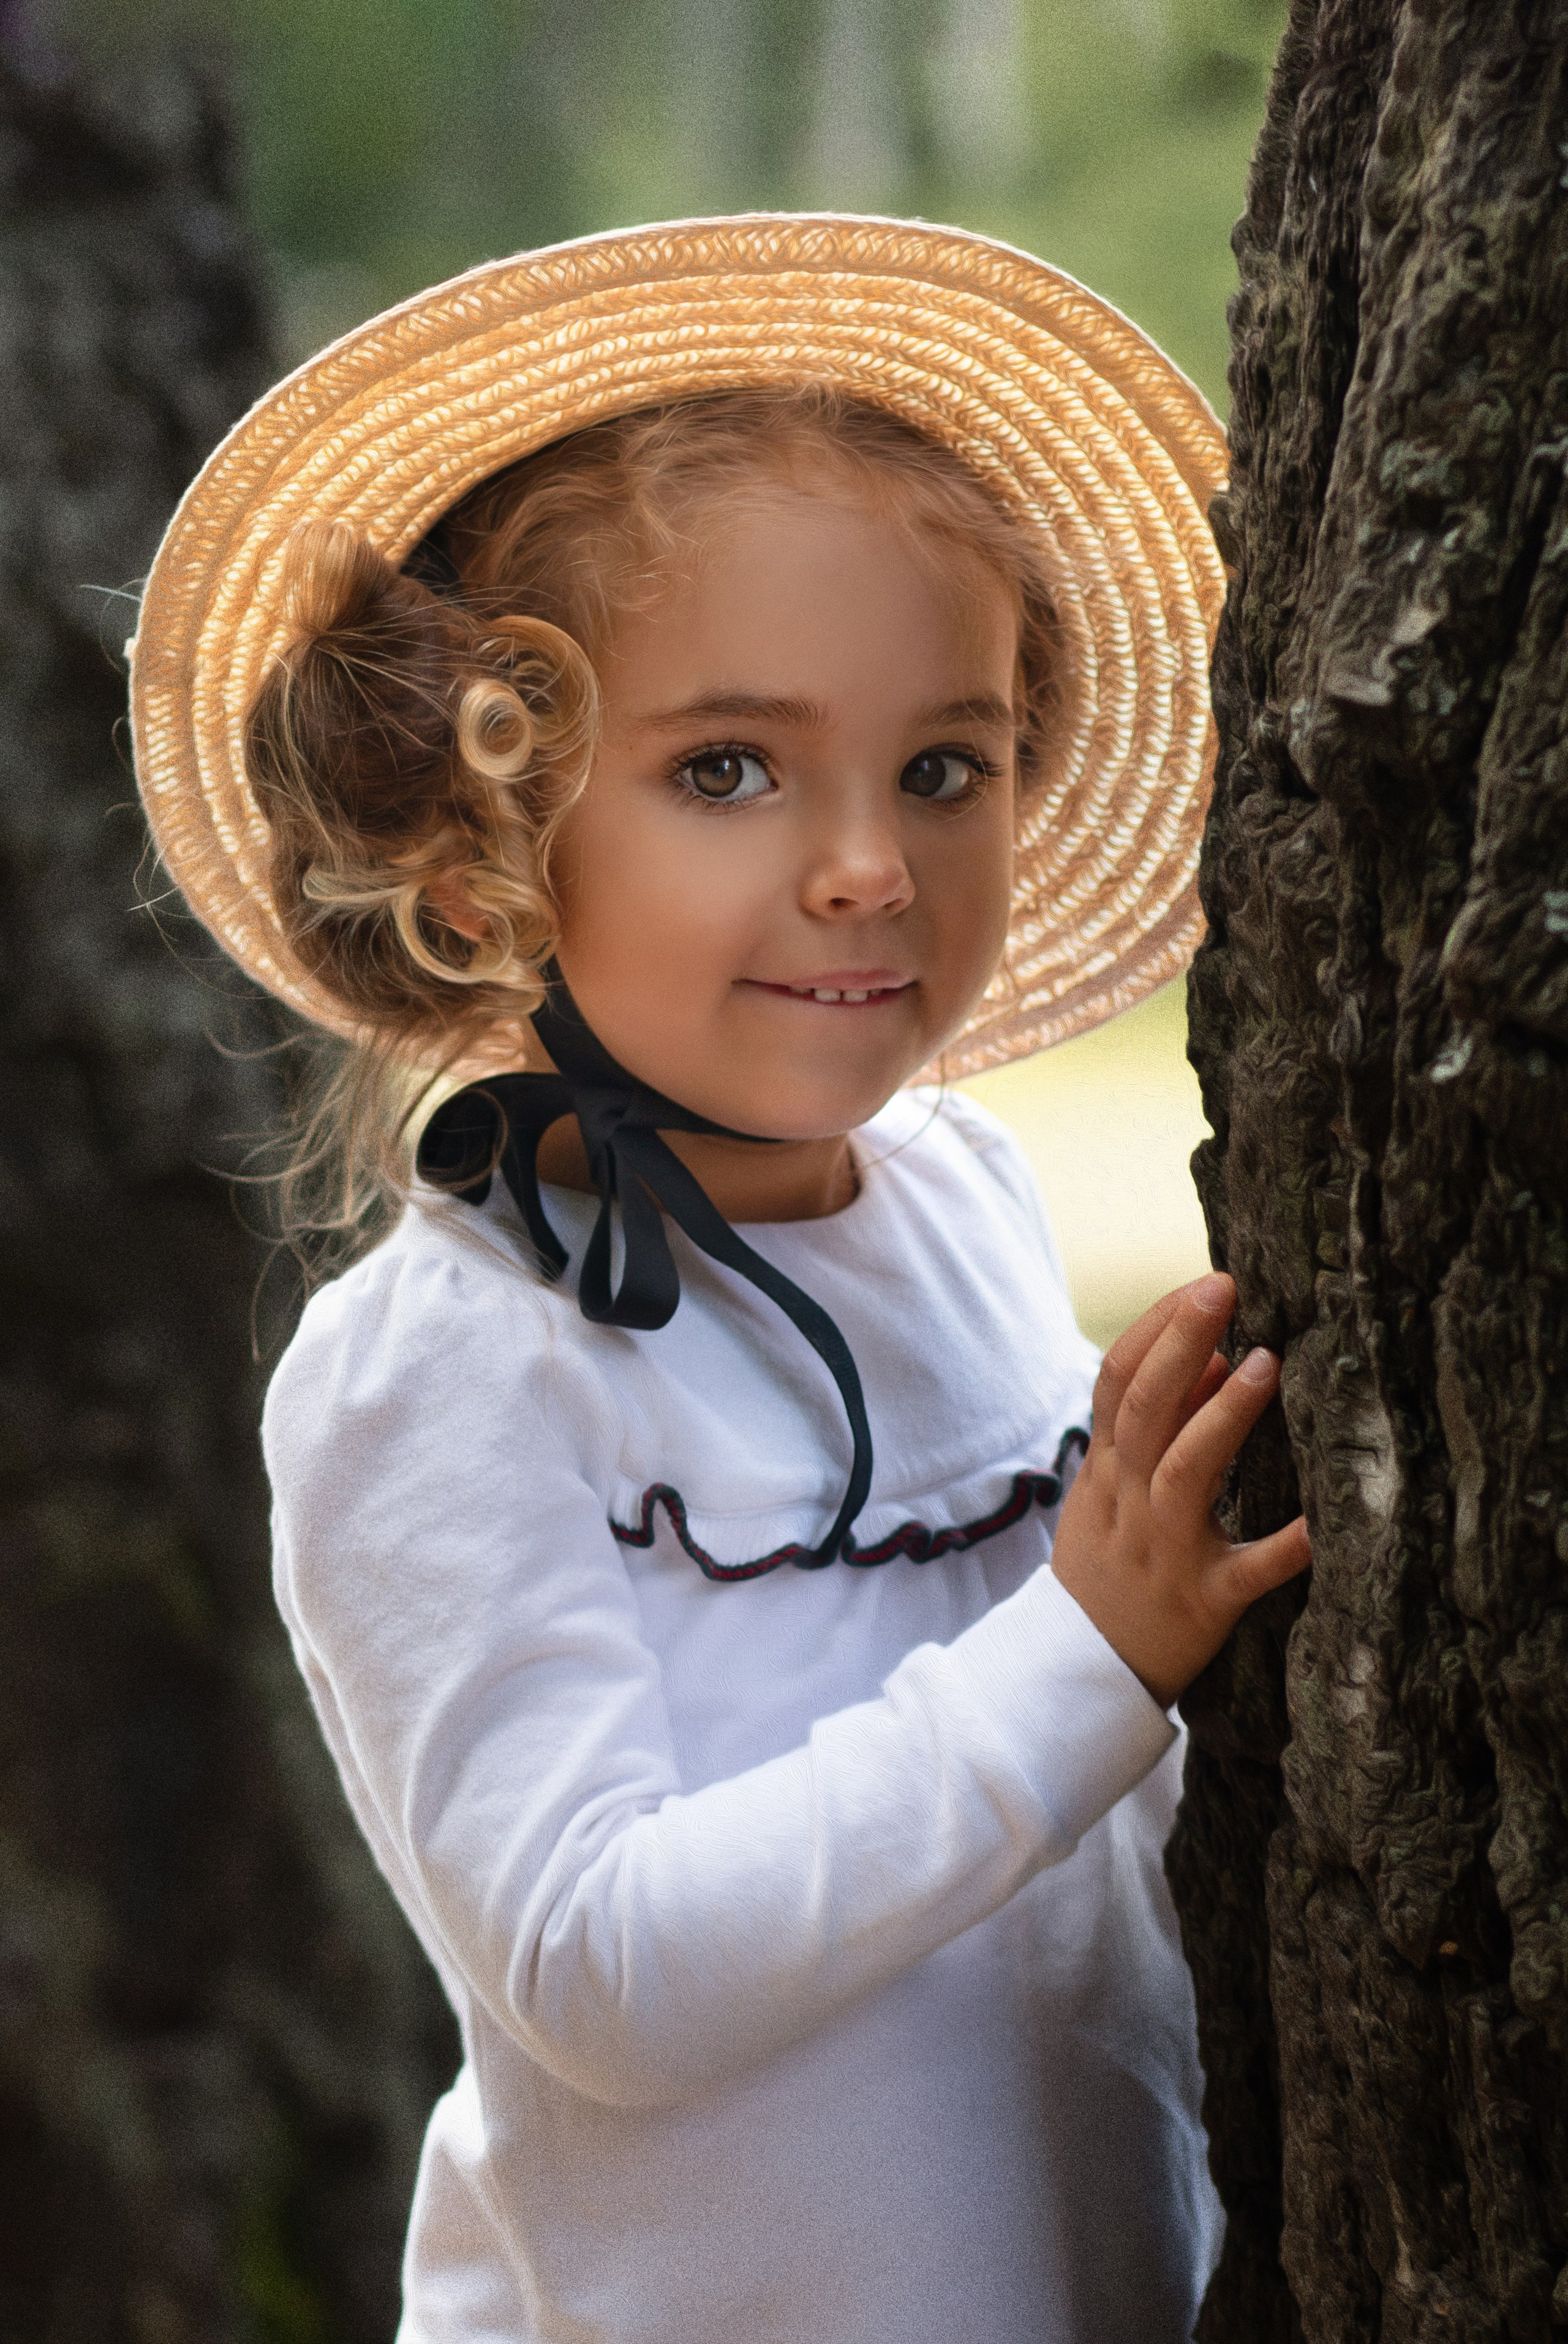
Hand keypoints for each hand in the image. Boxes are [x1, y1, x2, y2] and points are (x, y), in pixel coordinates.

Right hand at [1050, 1273, 1310, 1708]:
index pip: (1117, 1380)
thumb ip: (1151, 1429)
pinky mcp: (1204, 1602)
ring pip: (1185, 1472)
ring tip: (1264, 1363)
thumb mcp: (1110, 1491)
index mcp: (1106, 1470)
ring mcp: (1166, 1550)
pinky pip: (1249, 1571)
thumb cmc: (1108, 1566)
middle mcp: (1130, 1500)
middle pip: (1146, 1407)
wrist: (1081, 1669)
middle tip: (1224, 1288)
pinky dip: (1286, 1546)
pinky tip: (1323, 1523)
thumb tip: (1210, 1356)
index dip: (1155, 1327)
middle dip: (1181, 1342)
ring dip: (1221, 1415)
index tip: (1200, 1284)